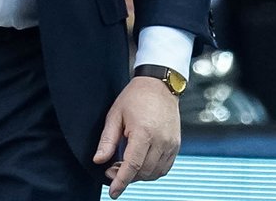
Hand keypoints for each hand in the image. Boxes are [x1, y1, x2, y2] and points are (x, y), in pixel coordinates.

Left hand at [93, 77, 181, 198]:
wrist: (159, 85)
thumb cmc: (134, 97)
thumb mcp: (114, 115)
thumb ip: (107, 140)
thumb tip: (99, 160)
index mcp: (143, 132)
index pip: (132, 166)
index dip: (121, 181)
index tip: (113, 192)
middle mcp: (161, 141)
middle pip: (143, 172)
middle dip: (126, 176)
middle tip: (112, 169)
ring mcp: (171, 144)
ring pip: (155, 173)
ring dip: (139, 175)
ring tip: (125, 165)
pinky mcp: (176, 145)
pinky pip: (164, 167)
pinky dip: (152, 171)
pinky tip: (140, 163)